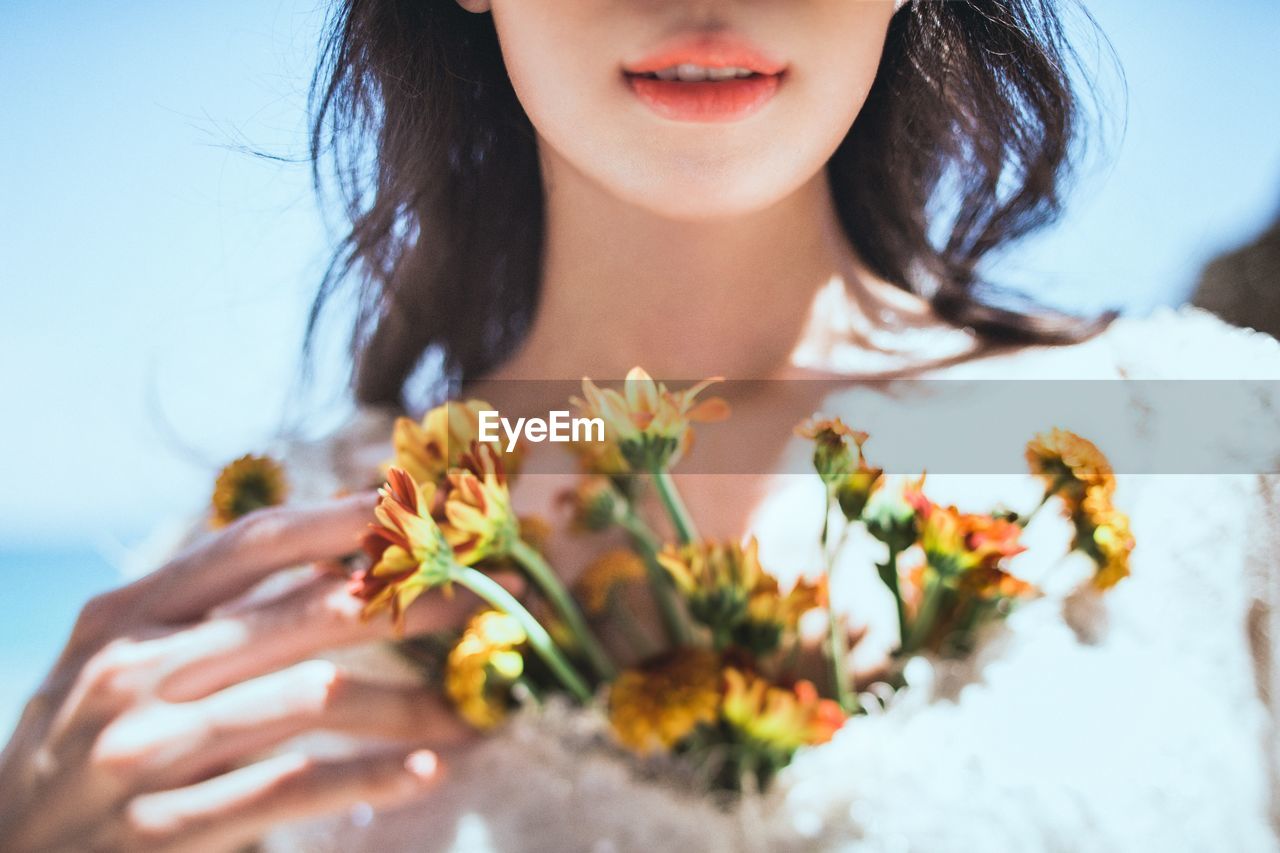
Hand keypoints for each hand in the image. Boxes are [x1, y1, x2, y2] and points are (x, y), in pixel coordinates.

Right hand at [0, 494, 495, 851]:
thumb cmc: (85, 746)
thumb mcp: (123, 661)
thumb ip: (213, 614)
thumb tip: (340, 560)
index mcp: (127, 614)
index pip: (251, 544)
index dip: (343, 518)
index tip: (423, 506)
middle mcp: (133, 670)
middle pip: (306, 611)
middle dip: (413, 599)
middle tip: (492, 593)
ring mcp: (145, 750)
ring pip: (315, 698)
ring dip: (412, 700)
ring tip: (473, 703)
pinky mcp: (163, 829)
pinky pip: (293, 789)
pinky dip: (370, 777)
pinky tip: (427, 767)